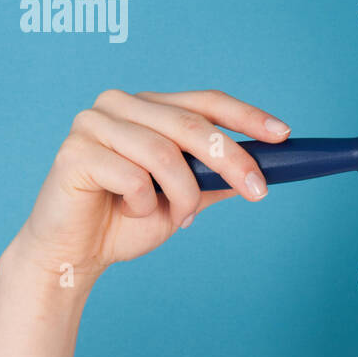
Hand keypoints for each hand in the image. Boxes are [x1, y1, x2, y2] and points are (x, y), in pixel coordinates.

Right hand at [10, 88, 290, 278]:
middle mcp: (120, 105)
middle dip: (232, 160)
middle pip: (191, 124)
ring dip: (182, 194)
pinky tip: (130, 212)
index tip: (283, 135)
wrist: (74, 255)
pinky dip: (143, 204)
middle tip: (258, 192)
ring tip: (178, 217)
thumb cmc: (126, 221)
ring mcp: (93, 123)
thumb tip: (265, 168)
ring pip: (165, 154)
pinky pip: (133, 177)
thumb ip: (216, 179)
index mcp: (149, 107)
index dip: (247, 116)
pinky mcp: (74, 152)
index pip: (206, 101)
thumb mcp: (185, 197)